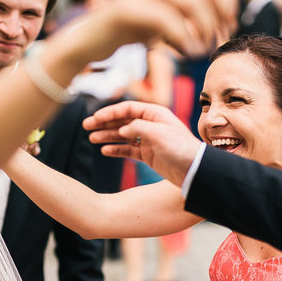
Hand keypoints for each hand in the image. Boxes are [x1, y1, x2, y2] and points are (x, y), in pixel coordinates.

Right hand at [60, 0, 226, 63]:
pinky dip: (183, 38)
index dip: (226, 3)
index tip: (228, 27)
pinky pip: (167, 19)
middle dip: (218, 16)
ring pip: (190, 1)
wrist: (88, 43)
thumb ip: (186, 15)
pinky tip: (186, 52)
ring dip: (203, 29)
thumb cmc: (128, 33)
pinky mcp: (129, 7)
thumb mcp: (163, 21)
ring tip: (201, 50)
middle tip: (218, 40)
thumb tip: (224, 19)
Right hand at [84, 101, 201, 186]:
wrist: (195, 171)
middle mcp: (151, 125)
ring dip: (107, 136)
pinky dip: (117, 150)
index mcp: (155, 114)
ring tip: (92, 139)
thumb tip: (121, 130)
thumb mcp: (159, 134)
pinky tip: (105, 151)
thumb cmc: (181, 149)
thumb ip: (138, 128)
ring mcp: (149, 140)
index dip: (110, 113)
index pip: (127, 109)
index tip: (95, 118)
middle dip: (104, 123)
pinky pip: (129, 150)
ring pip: (123, 136)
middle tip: (86, 127)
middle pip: (122, 121)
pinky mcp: (149, 155)